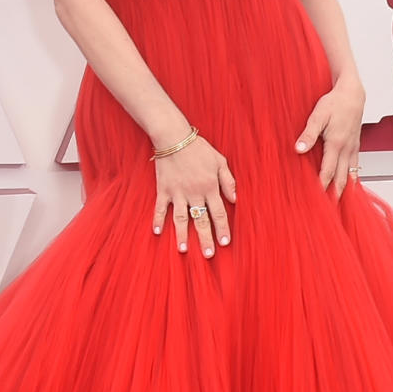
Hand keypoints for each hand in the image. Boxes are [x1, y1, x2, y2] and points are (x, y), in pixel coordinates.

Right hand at [152, 133, 236, 258]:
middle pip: (201, 220)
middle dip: (206, 238)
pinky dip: (157, 219)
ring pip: (181, 218)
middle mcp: (194, 193)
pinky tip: (157, 232)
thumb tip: (235, 199)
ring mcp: (177, 193)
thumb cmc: (199, 149)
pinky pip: (160, 207)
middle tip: (209, 254)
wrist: (174, 137)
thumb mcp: (220, 161)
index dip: (222, 228)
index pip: (219, 212)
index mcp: (210, 187)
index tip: (225, 243)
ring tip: (184, 250)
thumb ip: (228, 181)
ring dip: (182, 235)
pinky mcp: (163, 189)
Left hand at [295, 77, 365, 198]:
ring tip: (338, 204)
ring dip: (344, 190)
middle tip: (328, 210)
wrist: (353, 94)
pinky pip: (355, 168)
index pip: (328, 172)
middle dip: (334, 195)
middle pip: (341, 179)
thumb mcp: (318, 115)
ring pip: (350, 175)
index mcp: (336, 144)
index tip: (315, 199)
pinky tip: (348, 187)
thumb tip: (299, 149)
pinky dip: (352, 180)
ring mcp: (353, 149)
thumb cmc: (335, 103)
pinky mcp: (356, 147)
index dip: (321, 187)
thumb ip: (308, 134)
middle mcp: (347, 149)